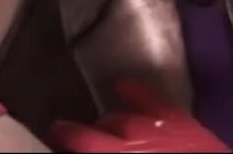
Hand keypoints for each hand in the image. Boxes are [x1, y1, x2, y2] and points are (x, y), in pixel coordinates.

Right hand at [48, 81, 229, 152]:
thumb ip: (106, 152)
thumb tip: (86, 146)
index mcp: (114, 151)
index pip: (79, 137)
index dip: (62, 133)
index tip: (52, 130)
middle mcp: (130, 134)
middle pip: (103, 126)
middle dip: (94, 134)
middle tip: (90, 142)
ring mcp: (156, 124)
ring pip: (124, 116)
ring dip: (114, 122)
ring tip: (109, 126)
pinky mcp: (180, 120)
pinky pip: (150, 99)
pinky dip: (134, 92)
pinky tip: (122, 86)